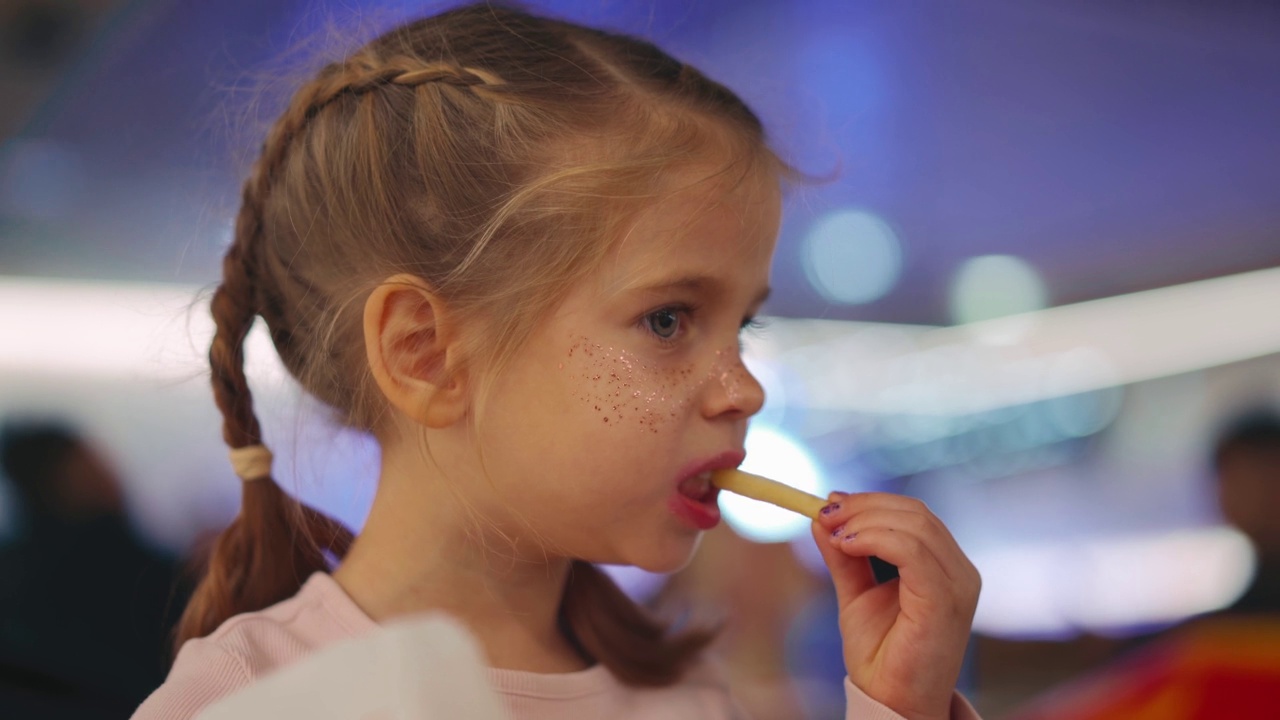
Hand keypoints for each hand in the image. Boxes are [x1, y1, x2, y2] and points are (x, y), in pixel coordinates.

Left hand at [811, 492, 979, 719]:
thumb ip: (845, 556)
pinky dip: (875, 539)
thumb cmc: (881, 655)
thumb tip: (823, 515)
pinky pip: (913, 552)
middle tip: (826, 514)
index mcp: (945, 567)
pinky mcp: (945, 601)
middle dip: (865, 506)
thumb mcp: (856, 592)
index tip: (829, 503)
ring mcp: (958, 586)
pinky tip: (847, 546)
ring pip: (915, 526)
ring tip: (833, 534)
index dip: (871, 502)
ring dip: (865, 521)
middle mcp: (959, 571)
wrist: (891, 702)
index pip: (914, 514)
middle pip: (916, 513)